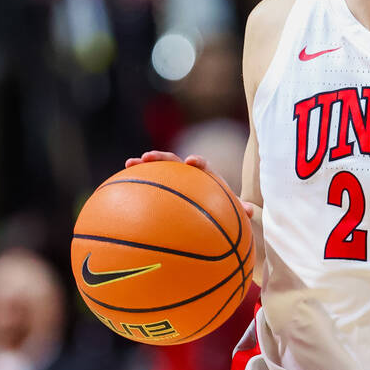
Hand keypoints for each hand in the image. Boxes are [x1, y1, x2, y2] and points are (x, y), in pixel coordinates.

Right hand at [125, 151, 256, 219]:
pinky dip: (135, 188)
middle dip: (162, 158)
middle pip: (174, 162)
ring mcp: (173, 182)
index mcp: (206, 178)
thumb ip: (240, 210)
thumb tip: (251, 212)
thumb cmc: (224, 211)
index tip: (192, 162)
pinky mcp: (163, 191)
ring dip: (143, 166)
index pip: (203, 166)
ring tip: (129, 163)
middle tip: (147, 156)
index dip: (198, 162)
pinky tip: (118, 192)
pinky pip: (148, 189)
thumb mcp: (233, 212)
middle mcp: (188, 176)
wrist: (214, 211)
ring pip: (157, 171)